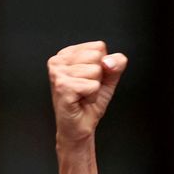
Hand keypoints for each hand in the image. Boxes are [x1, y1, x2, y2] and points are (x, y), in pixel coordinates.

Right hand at [47, 41, 127, 173]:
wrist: (80, 126)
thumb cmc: (90, 102)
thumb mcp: (108, 79)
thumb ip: (115, 64)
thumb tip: (109, 61)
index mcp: (67, 54)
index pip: (99, 47)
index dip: (103, 66)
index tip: (91, 79)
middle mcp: (58, 60)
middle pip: (97, 56)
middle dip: (99, 77)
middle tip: (87, 89)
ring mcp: (57, 73)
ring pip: (96, 71)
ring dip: (95, 88)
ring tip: (84, 95)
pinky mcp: (62, 86)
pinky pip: (92, 86)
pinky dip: (92, 96)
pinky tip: (81, 100)